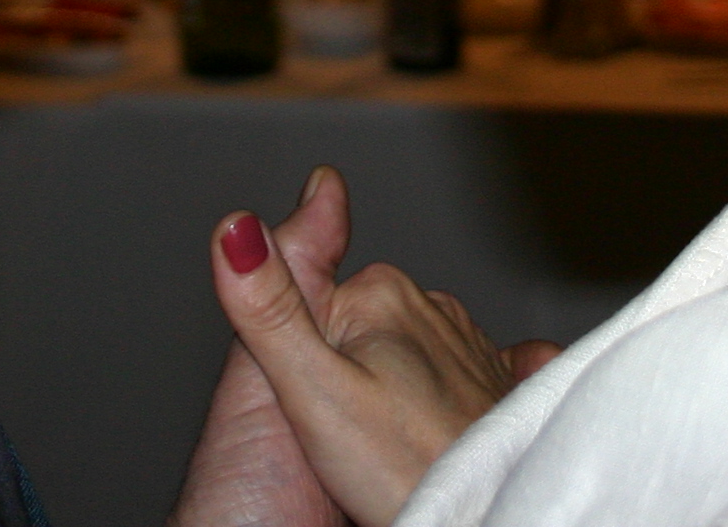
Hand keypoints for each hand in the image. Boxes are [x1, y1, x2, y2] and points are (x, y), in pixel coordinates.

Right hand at [201, 168, 545, 526]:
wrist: (491, 508)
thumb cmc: (407, 468)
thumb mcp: (314, 391)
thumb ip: (270, 310)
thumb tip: (235, 229)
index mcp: (382, 294)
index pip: (312, 310)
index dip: (302, 365)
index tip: (315, 406)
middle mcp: (431, 307)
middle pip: (355, 333)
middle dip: (344, 377)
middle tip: (349, 435)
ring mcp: (467, 343)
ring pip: (400, 357)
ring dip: (390, 393)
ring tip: (389, 445)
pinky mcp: (492, 381)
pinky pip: (456, 374)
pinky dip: (443, 397)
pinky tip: (441, 424)